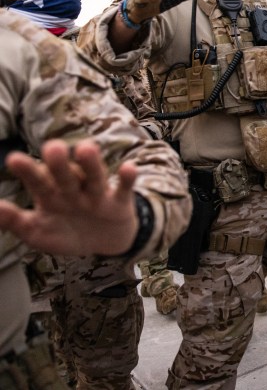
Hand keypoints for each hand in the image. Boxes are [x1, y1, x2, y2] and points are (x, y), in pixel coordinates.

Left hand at [0, 140, 138, 255]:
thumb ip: (15, 221)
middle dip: (59, 164)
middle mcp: (73, 190)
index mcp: (51, 195)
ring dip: (91, 164)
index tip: (14, 159)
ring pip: (94, 177)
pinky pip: (124, 189)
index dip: (28, 171)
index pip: (38, 181)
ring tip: (86, 149)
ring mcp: (97, 194)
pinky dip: (127, 179)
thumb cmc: (67, 233)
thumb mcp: (37, 232)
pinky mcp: (119, 201)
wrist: (106, 242)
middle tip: (52, 147)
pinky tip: (129, 168)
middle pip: (65, 175)